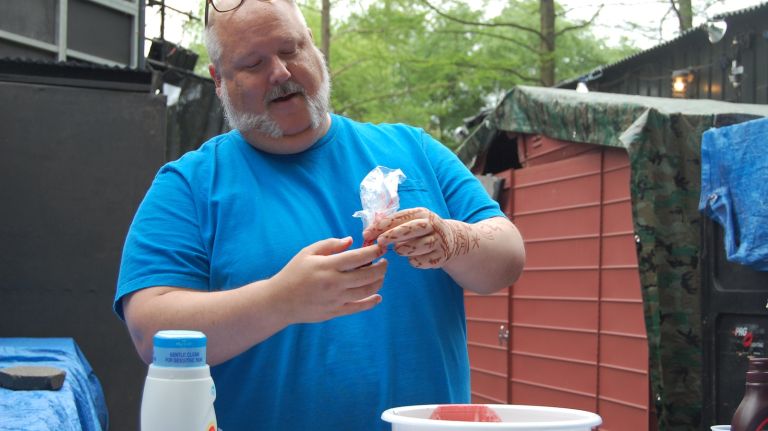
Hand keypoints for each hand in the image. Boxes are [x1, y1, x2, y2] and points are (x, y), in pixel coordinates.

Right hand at [271, 237, 387, 323]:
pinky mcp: (335, 311)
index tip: (380, 247)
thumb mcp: (307, 253)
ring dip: (378, 282)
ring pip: (367, 291)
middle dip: (381, 266)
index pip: (358, 257)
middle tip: (384, 261)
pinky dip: (371, 302)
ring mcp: (336, 299)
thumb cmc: (293, 273)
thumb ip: (330, 244)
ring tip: (380, 275)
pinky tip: (377, 296)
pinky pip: (358, 307)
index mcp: (328, 266)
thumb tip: (350, 241)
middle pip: (368, 275)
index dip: (374, 251)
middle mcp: (334, 283)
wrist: (279, 301)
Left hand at [363, 207, 477, 268]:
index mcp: (421, 213)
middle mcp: (432, 224)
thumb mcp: (411, 221)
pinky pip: (424, 260)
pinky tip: (412, 258)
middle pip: (413, 228)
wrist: (451, 240)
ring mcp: (439, 240)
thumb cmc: (421, 231)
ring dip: (405, 249)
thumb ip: (392, 224)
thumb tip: (368, 230)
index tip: (367, 233)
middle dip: (394, 234)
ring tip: (399, 250)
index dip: (382, 225)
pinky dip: (415, 261)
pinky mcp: (442, 255)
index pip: (400, 216)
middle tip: (380, 242)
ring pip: (420, 245)